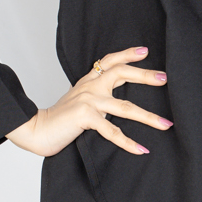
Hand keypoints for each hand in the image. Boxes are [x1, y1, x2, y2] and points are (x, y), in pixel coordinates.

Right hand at [6, 46, 170, 157]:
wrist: (36, 130)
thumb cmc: (58, 120)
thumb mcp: (77, 101)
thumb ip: (94, 95)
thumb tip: (115, 101)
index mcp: (88, 82)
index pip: (109, 61)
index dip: (127, 54)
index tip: (145, 52)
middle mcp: (90, 87)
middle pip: (121, 73)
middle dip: (145, 75)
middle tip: (165, 78)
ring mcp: (88, 101)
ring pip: (125, 107)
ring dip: (148, 117)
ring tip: (166, 124)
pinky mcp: (85, 117)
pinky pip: (112, 131)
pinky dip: (128, 142)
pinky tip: (141, 149)